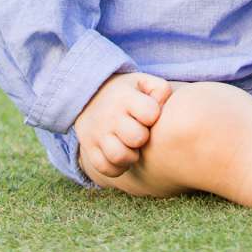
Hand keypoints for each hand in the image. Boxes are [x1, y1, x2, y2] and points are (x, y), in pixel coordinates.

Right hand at [73, 69, 171, 186]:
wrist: (90, 97)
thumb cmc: (127, 93)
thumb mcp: (143, 83)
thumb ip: (161, 91)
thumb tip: (163, 109)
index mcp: (124, 96)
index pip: (150, 112)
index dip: (154, 116)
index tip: (149, 115)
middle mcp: (108, 115)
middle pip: (136, 137)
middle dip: (143, 138)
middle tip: (140, 133)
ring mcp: (96, 134)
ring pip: (119, 156)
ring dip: (131, 156)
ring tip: (131, 147)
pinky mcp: (89, 149)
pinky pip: (106, 168)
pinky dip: (117, 168)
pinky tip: (121, 157)